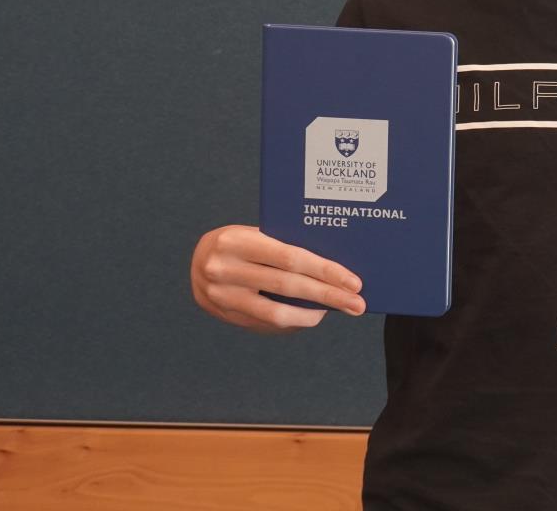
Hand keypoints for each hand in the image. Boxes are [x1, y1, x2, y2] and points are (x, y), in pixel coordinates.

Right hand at [190, 224, 365, 333]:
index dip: (325, 271)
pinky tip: (311, 316)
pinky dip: (293, 321)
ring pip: (276, 313)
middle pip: (288, 286)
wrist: (198, 257)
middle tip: (357, 303)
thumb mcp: (257, 233)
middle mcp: (224, 268)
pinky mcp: (224, 314)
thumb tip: (334, 269)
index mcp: (237, 240)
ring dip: (312, 314)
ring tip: (337, 310)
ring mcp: (221, 295)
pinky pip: (265, 323)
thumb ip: (285, 247)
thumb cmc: (242, 240)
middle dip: (328, 295)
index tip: (354, 282)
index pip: (290, 257)